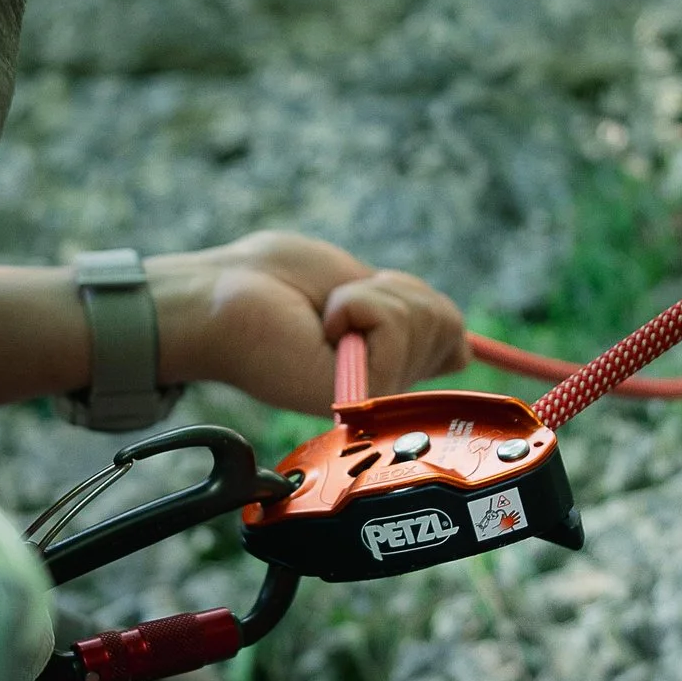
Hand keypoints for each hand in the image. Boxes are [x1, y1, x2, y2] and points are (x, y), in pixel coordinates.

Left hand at [147, 230, 465, 413]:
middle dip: (394, 292)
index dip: (424, 309)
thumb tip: (464, 352)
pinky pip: (396, 328)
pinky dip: (357, 306)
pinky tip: (320, 327)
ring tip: (323, 317)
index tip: (361, 305)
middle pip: (448, 323)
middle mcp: (388, 385)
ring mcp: (377, 395)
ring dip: (371, 297)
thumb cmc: (271, 282)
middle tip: (334, 307)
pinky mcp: (360, 397)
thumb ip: (408, 313)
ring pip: (429, 321)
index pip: (454, 339)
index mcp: (388, 363)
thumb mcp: (357, 285)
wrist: (216, 300)